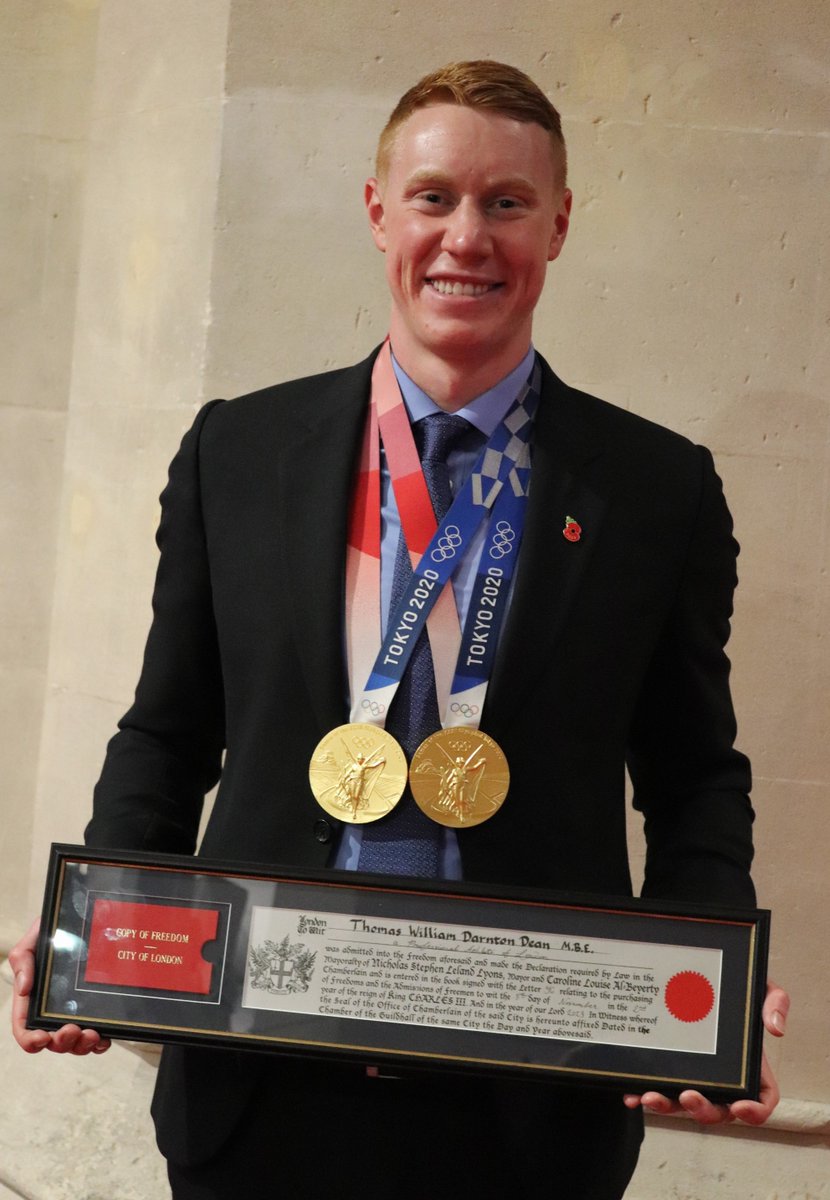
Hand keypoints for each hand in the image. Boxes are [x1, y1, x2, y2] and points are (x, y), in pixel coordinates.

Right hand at [9, 918, 110, 1055]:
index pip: (24, 1028)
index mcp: (33, 999)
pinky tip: (105, 1038)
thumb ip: (23, 960)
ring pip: (74, 1044)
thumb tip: (23, 988)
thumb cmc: (55, 931)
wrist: (83, 919)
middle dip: (61, 1043)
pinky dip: (100, 1043)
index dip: (30, 1040)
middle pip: (52, 1042)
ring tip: (92, 1034)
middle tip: (73, 1030)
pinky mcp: (95, 1011)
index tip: (43, 1037)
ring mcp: (75, 1013)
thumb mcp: (35, 939)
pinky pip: (97, 1037)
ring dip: (81, 1046)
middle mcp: (52, 1011)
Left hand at [622, 979, 788, 1125]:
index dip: (754, 1111)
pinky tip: (631, 1093)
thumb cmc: (734, 986)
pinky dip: (643, 1093)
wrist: (698, 975)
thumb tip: (775, 1028)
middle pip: (719, 1110)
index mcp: (750, 1066)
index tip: (740, 1106)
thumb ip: (774, 1001)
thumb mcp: (759, 986)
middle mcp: (722, 1077)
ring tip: (650, 1096)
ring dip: (668, 1106)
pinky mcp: (668, 1069)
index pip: (761, 1100)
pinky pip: (657, 1087)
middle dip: (703, 1110)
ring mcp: (694, 1075)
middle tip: (689, 1096)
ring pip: (683, 1104)